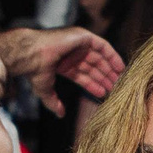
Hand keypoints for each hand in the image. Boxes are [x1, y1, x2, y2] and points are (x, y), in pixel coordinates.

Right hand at [0, 26, 124, 117]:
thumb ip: (53, 102)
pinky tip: (119, 67)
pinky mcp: (83, 37)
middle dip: (104, 77)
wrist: (32, 55)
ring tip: (119, 80)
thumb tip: (60, 114)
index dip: (93, 84)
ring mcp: (77, 44)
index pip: (82, 75)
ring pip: (99, 57)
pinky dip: (112, 56)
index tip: (104, 93)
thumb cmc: (35, 70)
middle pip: (93, 66)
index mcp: (63, 63)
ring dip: (109, 68)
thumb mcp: (45, 90)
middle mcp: (71, 53)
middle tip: (116, 88)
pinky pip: (103, 46)